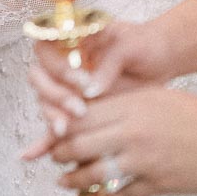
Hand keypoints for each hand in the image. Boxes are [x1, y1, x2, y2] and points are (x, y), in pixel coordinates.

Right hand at [24, 20, 168, 152]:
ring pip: (47, 103)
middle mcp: (64, 65)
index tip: (83, 83)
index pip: (46, 52)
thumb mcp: (128, 45)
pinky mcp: (79, 111)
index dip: (58, 69)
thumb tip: (90, 90)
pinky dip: (45, 141)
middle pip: (40, 81)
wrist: (162, 59)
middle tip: (78, 110)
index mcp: (71, 41)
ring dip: (53, 117)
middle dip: (54, 97)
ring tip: (66, 131)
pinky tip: (34, 153)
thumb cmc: (144, 43)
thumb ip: (108, 64)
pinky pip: (60, 124)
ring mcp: (69, 89)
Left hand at [44, 87, 196, 195]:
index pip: (81, 114)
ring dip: (73, 180)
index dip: (60, 125)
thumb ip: (124, 105)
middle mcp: (132, 129)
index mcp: (131, 104)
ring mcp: (144, 158)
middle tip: (52, 158)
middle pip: (80, 142)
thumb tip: (91, 114)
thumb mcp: (156, 98)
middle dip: (59, 153)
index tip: (49, 133)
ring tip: (62, 182)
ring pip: (94, 171)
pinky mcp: (158, 183)